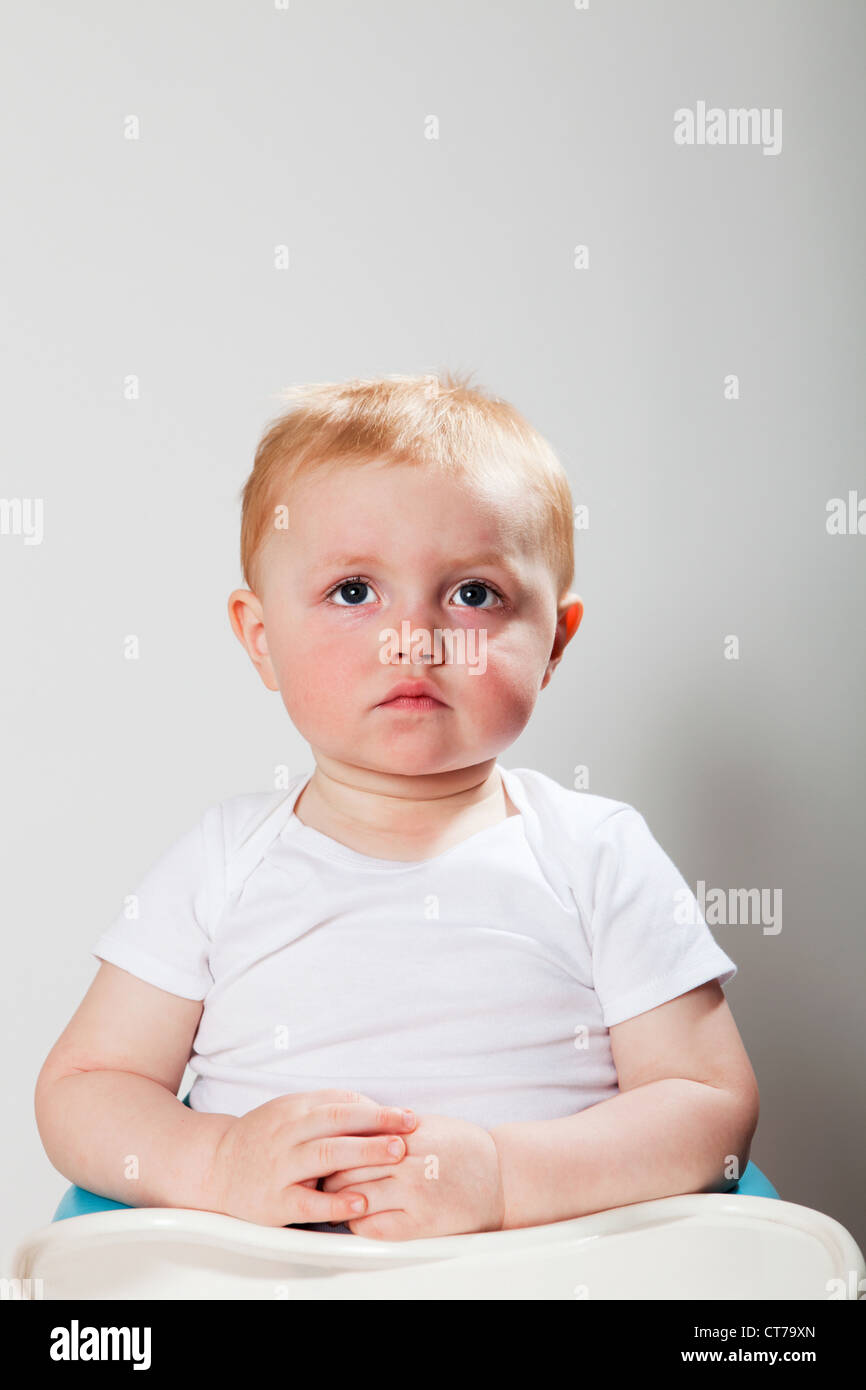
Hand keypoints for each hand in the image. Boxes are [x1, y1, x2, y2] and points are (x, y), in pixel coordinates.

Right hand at [205, 1088, 414, 1226]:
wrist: (215, 1165)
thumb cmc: (264, 1138)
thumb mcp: (291, 1111)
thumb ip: (327, 1108)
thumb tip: (375, 1108)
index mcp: (294, 1109)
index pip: (341, 1103)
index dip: (376, 1110)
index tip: (407, 1116)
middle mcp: (288, 1134)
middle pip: (336, 1123)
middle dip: (377, 1125)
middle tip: (409, 1129)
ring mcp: (280, 1166)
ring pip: (325, 1156)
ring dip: (363, 1154)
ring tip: (395, 1155)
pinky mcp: (274, 1200)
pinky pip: (307, 1201)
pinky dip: (335, 1201)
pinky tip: (359, 1203)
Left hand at [321, 1112, 504, 1240]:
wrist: (502, 1178)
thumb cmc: (465, 1148)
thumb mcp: (429, 1124)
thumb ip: (392, 1126)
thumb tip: (355, 1122)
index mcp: (409, 1135)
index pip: (354, 1139)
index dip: (333, 1146)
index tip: (321, 1150)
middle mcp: (409, 1163)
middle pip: (348, 1169)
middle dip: (328, 1175)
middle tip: (318, 1178)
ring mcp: (414, 1195)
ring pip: (355, 1198)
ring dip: (338, 1201)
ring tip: (331, 1200)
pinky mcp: (420, 1224)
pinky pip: (373, 1227)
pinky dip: (357, 1223)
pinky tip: (356, 1217)